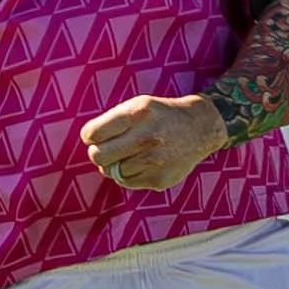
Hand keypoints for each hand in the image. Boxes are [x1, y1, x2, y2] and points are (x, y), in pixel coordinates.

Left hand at [80, 93, 228, 193]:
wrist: (200, 128)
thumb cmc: (159, 116)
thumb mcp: (137, 105)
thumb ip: (111, 123)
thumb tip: (89, 146)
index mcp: (137, 114)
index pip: (92, 134)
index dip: (90, 136)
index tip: (97, 135)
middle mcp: (146, 137)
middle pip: (97, 156)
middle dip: (98, 153)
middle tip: (109, 148)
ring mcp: (154, 161)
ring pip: (111, 171)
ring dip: (116, 164)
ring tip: (132, 153)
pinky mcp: (159, 180)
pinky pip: (127, 182)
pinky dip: (129, 174)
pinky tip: (144, 162)